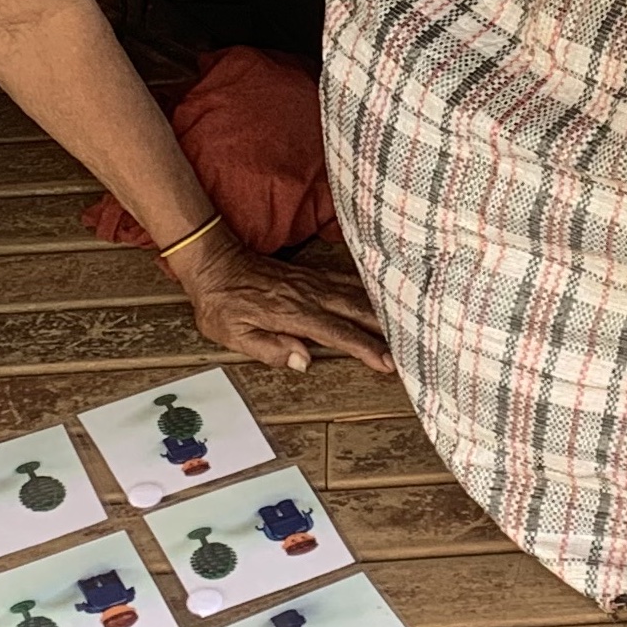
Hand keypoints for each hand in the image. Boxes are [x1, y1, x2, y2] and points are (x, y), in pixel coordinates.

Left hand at [179, 234, 395, 373]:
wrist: (214, 263)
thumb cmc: (221, 303)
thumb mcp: (232, 334)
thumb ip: (268, 349)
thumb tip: (303, 361)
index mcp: (291, 313)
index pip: (337, 333)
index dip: (365, 348)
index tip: (388, 363)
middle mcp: (308, 294)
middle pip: (356, 311)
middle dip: (386, 330)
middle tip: (412, 349)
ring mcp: (312, 282)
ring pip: (356, 294)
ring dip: (383, 309)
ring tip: (409, 323)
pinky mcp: (312, 275)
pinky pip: (347, 282)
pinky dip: (369, 291)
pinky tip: (383, 297)